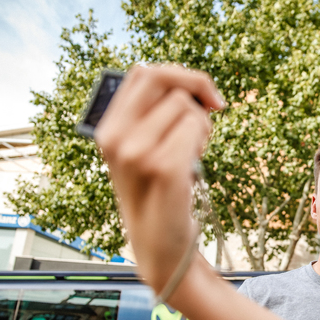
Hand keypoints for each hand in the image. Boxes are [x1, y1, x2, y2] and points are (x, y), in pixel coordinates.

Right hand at [94, 64, 224, 290]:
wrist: (160, 246)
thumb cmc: (156, 194)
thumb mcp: (140, 150)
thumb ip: (150, 115)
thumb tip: (188, 83)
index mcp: (106, 130)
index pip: (142, 73)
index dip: (178, 75)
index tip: (202, 94)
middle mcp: (115, 138)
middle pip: (163, 78)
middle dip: (196, 87)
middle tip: (213, 110)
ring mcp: (136, 153)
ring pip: (186, 105)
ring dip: (202, 124)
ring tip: (193, 153)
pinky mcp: (162, 168)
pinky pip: (196, 127)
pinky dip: (203, 141)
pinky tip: (195, 164)